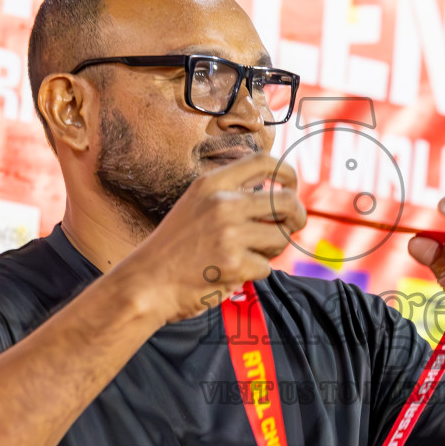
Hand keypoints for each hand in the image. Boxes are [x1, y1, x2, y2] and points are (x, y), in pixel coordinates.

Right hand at [113, 153, 305, 322]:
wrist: (146, 283)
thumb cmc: (174, 247)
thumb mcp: (195, 205)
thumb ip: (230, 195)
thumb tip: (278, 195)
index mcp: (212, 184)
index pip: (263, 162)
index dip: (287, 172)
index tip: (292, 185)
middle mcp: (222, 204)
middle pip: (286, 201)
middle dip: (297, 215)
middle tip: (294, 224)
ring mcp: (229, 234)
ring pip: (281, 237)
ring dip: (273, 248)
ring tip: (251, 253)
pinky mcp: (235, 264)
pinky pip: (266, 267)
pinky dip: (254, 273)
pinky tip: (231, 272)